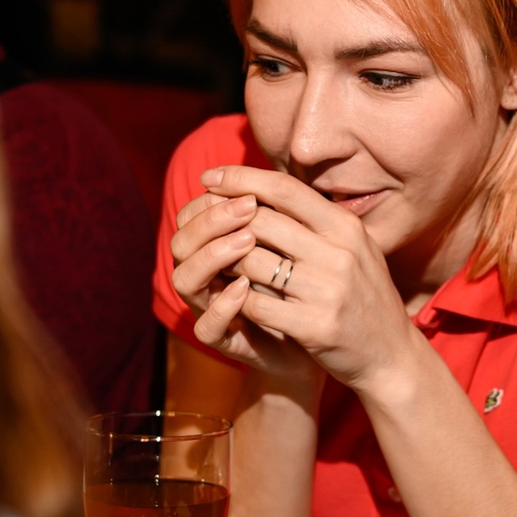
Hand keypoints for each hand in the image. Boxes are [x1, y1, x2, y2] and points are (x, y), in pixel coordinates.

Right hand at [169, 187, 319, 393]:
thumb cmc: (313, 288)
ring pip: (184, 279)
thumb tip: (281, 172)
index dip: (214, 198)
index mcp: (218, 247)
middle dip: (211, 220)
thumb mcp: (301, 244)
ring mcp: (213, 309)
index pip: (194, 214)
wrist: (334, 343)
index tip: (248, 189)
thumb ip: (284, 215)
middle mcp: (208, 276)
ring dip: (212, 255)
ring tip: (247, 241)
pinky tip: (244, 288)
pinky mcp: (226, 343)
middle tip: (248, 208)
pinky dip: (222, 305)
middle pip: (182, 241)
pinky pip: (207, 326)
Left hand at [186, 164, 420, 396]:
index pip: (285, 188)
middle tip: (203, 225)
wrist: (390, 355)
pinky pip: (255, 304)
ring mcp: (326, 291)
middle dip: (223, 220)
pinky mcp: (314, 326)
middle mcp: (338, 253)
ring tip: (216, 263)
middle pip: (261, 220)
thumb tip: (265, 188)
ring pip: (251, 261)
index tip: (211, 176)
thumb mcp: (354, 248)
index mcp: (346, 227)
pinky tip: (232, 298)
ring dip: (226, 262)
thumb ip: (318, 221)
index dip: (242, 178)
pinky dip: (236, 299)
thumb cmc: (364, 296)